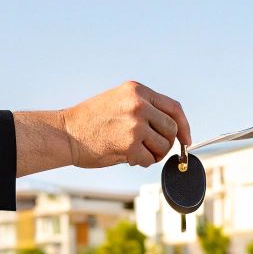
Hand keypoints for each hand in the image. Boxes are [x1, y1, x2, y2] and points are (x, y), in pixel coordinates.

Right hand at [62, 81, 190, 167]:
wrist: (66, 132)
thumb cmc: (90, 121)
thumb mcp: (118, 101)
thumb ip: (144, 108)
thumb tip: (172, 129)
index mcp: (137, 90)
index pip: (174, 107)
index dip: (184, 126)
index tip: (186, 139)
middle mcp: (139, 104)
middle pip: (172, 129)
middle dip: (166, 143)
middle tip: (152, 150)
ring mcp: (135, 124)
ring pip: (163, 146)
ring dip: (154, 154)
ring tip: (136, 152)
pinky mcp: (130, 144)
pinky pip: (149, 159)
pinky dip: (142, 163)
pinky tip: (128, 158)